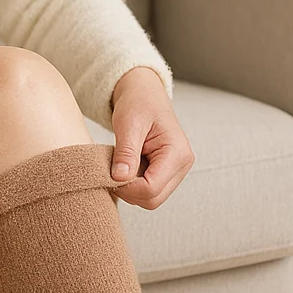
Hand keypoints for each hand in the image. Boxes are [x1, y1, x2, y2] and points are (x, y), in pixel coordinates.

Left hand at [109, 67, 193, 209]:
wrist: (144, 93)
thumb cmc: (139, 102)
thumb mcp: (128, 124)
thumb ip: (126, 152)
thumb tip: (120, 178)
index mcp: (178, 153)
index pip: (151, 189)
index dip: (127, 188)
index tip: (110, 174)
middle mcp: (182, 165)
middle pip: (153, 200)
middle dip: (129, 191)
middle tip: (112, 171)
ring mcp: (176, 171)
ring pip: (150, 198)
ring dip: (130, 188)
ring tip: (121, 164)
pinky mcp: (167, 172)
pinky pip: (149, 190)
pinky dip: (133, 184)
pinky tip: (127, 166)